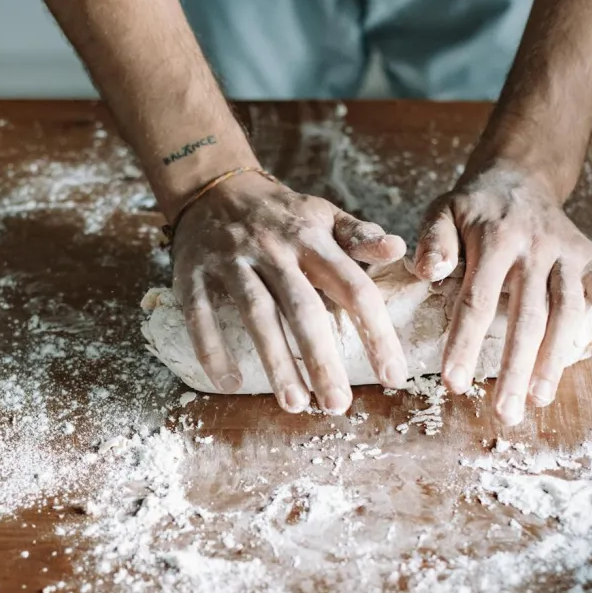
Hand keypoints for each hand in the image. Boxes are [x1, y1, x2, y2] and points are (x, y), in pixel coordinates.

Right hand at [170, 172, 408, 413]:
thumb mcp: (323, 217)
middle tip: (338, 406)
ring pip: (257, 315)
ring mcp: (231, 261)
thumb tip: (399, 249)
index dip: (376, 333)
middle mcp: (273, 249)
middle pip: (303, 309)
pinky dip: (212, 348)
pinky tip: (229, 383)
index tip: (393, 377)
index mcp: (312, 239)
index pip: (354, 288)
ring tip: (294, 404)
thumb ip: (360, 237)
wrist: (214, 186)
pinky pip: (200, 314)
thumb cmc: (281, 214)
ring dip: (275, 361)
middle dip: (322, 360)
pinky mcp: (192, 273)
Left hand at [411, 163, 591, 426]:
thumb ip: (434, 241)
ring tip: (540, 399)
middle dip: (515, 367)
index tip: (454, 384)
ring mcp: (569, 253)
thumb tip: (428, 272)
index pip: (478, 299)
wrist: (520, 177)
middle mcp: (538, 246)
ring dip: (556, 359)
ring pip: (568, 311)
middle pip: (528, 315)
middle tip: (505, 411)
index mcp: (496, 237)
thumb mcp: (443, 211)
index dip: (465, 343)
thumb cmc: (474, 209)